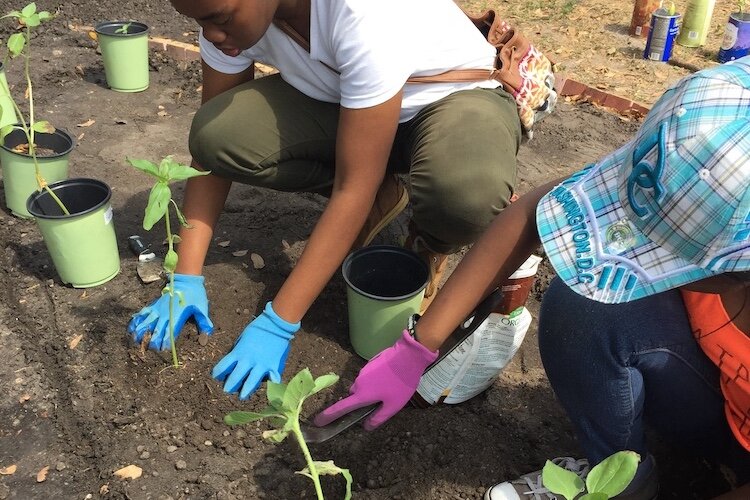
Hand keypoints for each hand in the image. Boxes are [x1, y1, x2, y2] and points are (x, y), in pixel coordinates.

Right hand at [128, 274, 213, 350]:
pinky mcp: (155, 305)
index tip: (162, 350)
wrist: (186, 280)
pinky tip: (131, 328)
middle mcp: (165, 313)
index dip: (166, 341)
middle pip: (156, 329)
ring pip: (147, 321)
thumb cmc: (195, 295)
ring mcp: (158, 308)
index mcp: (177, 315)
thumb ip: (204, 322)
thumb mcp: (202, 308)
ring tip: (135, 341)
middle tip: (148, 350)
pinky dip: (137, 320)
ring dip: (141, 331)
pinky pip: (143, 313)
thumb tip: (207, 334)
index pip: (170, 331)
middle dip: (152, 340)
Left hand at [212, 301, 299, 399]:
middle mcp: (248, 361)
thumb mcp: (242, 338)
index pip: (223, 366)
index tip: (216, 377)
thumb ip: (238, 350)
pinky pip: (272, 379)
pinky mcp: (273, 366)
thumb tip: (236, 360)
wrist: (275, 324)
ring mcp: (261, 365)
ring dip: (246, 391)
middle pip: (236, 377)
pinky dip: (271, 384)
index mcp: (239, 352)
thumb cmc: (257, 328)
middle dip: (230, 386)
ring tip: (242, 397)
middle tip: (226, 392)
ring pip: (251, 382)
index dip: (218, 373)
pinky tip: (269, 388)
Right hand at [314, 330, 437, 430]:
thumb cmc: (400, 383)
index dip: (329, 416)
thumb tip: (366, 426)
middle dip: (361, 401)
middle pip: (354, 396)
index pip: (341, 408)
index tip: (318, 421)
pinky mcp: (370, 363)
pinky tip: (389, 378)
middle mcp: (358, 382)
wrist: (407, 355)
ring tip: (389, 389)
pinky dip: (375, 380)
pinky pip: (368, 376)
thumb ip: (378, 418)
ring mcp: (363, 371)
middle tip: (378, 403)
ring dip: (370, 390)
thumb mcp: (393, 406)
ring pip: (362, 385)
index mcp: (362, 395)